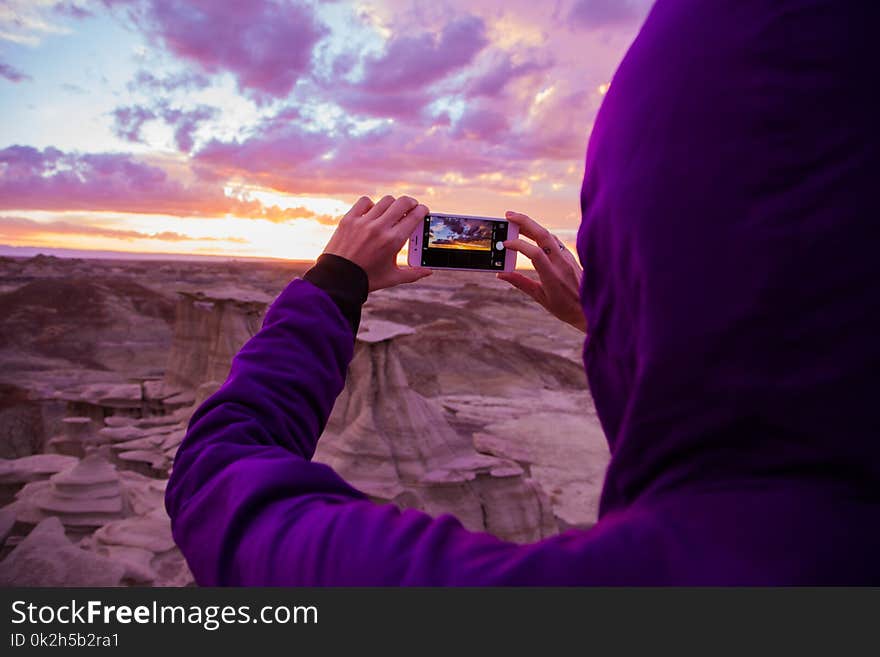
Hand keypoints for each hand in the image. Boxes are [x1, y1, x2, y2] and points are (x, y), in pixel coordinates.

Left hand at [324, 195, 431, 291]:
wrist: (337, 280)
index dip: (422, 210)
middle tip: (412, 207)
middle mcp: (380, 228)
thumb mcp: (393, 278)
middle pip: (403, 202)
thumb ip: (413, 274)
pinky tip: (373, 213)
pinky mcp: (349, 219)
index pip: (414, 216)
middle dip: (411, 203)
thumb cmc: (367, 279)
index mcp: (393, 241)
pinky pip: (365, 202)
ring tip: (393, 211)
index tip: (423, 211)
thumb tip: (429, 271)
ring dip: (393, 204)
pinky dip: (371, 205)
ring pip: (386, 200)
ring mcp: (363, 222)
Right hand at [497, 210, 586, 332]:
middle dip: (524, 222)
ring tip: (516, 222)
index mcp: (553, 277)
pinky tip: (532, 233)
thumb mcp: (540, 298)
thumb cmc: (566, 308)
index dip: (518, 245)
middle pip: (543, 235)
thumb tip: (501, 274)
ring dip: (532, 225)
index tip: (505, 244)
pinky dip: (541, 234)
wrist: (591, 307)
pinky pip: (554, 240)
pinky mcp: (570, 256)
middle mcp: (561, 264)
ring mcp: (567, 258)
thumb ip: (521, 283)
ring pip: (549, 235)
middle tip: (508, 215)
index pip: (535, 254)